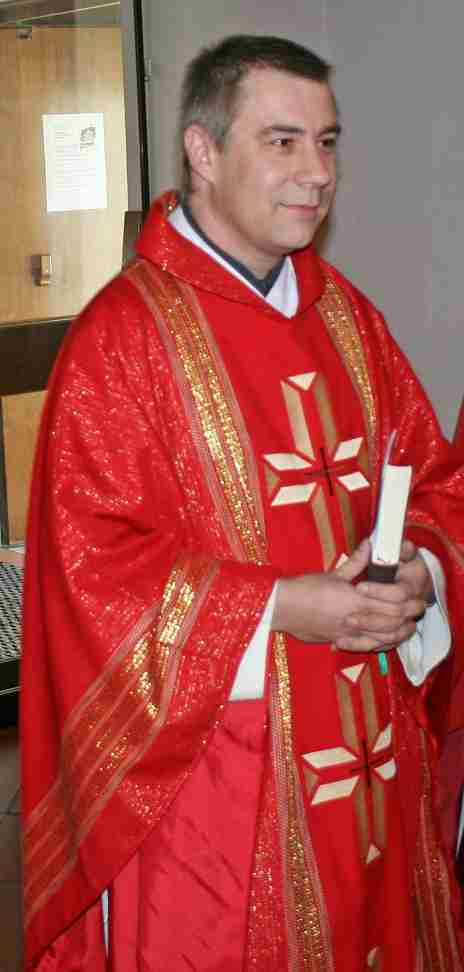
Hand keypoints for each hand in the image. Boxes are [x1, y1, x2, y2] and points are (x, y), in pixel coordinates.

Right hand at [271, 539, 428, 652]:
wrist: (283, 608)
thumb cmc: (305, 588)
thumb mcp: (334, 573)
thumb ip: (357, 562)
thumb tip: (371, 544)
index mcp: (356, 600)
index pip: (393, 605)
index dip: (408, 603)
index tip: (415, 596)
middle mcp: (356, 620)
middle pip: (393, 624)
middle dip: (409, 619)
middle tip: (416, 610)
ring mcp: (349, 634)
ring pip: (383, 640)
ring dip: (399, 635)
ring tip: (407, 627)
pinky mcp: (341, 641)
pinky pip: (367, 648)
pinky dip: (381, 645)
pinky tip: (385, 640)